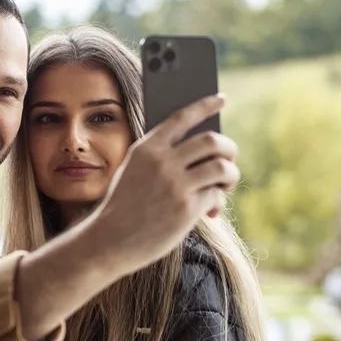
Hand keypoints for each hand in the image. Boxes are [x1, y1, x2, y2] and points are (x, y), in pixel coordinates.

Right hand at [85, 93, 237, 275]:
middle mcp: (162, 162)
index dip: (206, 105)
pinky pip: (216, 195)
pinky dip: (219, 201)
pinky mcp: (186, 209)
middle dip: (229, 148)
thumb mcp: (133, 172)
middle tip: (229, 159)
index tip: (222, 99)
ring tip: (225, 183)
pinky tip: (211, 211)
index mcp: (147, 149)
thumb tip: (204, 152)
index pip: (182, 117)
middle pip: (212, 140)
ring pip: (221, 166)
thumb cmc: (125, 207)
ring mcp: (175, 185)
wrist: (109, 241)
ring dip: (231, 174)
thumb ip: (161, 158)